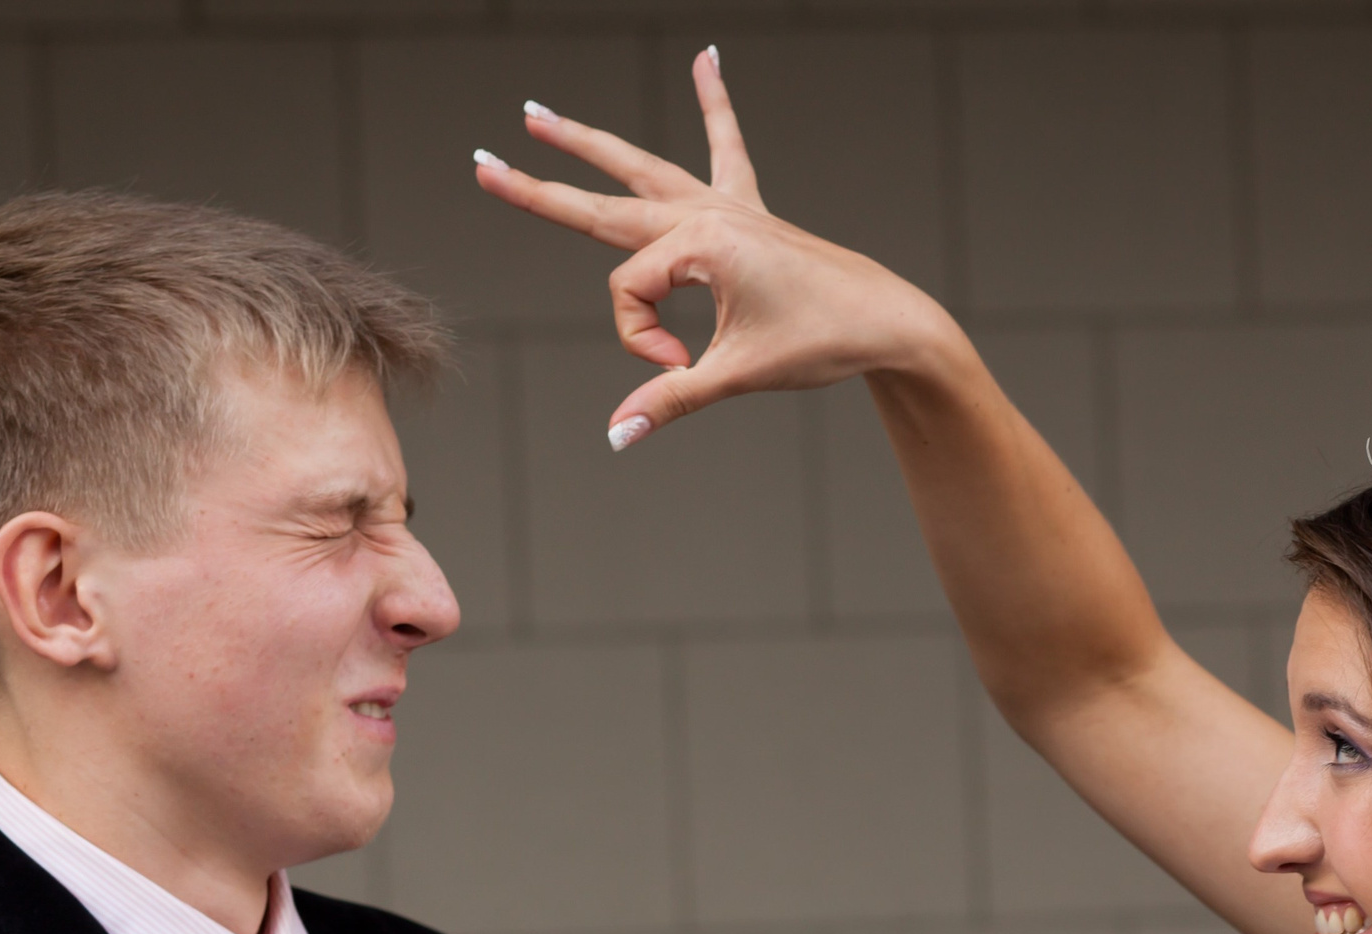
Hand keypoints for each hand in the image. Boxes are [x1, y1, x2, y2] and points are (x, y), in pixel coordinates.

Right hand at [474, 48, 961, 446]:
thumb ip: (671, 399)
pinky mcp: (749, 211)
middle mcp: (706, 213)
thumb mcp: (738, 373)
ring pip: (642, 169)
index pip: (628, 291)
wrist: (888, 319)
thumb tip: (617, 436)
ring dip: (590, 143)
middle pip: (601, 204)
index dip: (644, 341)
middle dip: (539, 188)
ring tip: (538, 114)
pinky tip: (709, 60)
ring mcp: (726, 206)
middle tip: (483, 167)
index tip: (680, 366)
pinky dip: (716, 105)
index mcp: (700, 242)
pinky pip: (725, 147)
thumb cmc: (823, 340)